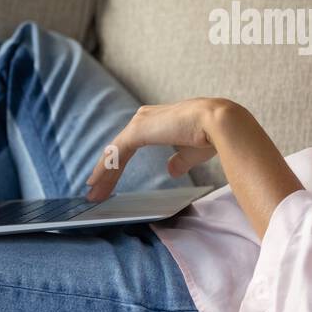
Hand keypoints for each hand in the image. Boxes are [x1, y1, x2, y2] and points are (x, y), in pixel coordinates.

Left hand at [84, 98, 224, 200]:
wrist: (218, 124)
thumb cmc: (210, 136)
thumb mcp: (191, 153)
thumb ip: (179, 161)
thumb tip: (170, 170)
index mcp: (159, 121)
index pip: (131, 144)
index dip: (119, 163)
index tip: (110, 180)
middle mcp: (146, 117)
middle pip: (120, 148)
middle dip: (107, 171)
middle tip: (95, 192)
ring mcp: (140, 122)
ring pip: (115, 151)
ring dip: (103, 174)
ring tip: (93, 194)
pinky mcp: (138, 130)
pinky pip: (115, 153)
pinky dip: (105, 169)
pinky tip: (96, 183)